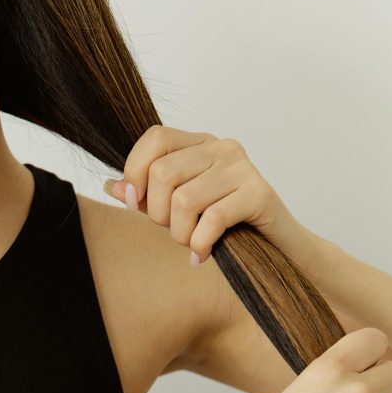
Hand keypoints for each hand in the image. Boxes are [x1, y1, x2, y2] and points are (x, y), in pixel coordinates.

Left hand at [103, 124, 317, 271]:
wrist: (279, 250)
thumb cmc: (227, 228)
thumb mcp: (179, 210)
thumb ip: (147, 196)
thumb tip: (112, 186)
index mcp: (200, 144)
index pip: (155, 138)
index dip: (136, 172)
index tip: (135, 205)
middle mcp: (222, 147)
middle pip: (163, 173)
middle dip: (158, 214)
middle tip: (174, 232)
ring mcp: (243, 168)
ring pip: (184, 200)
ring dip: (180, 234)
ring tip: (192, 244)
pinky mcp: (259, 193)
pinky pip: (212, 219)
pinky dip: (200, 244)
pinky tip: (203, 254)